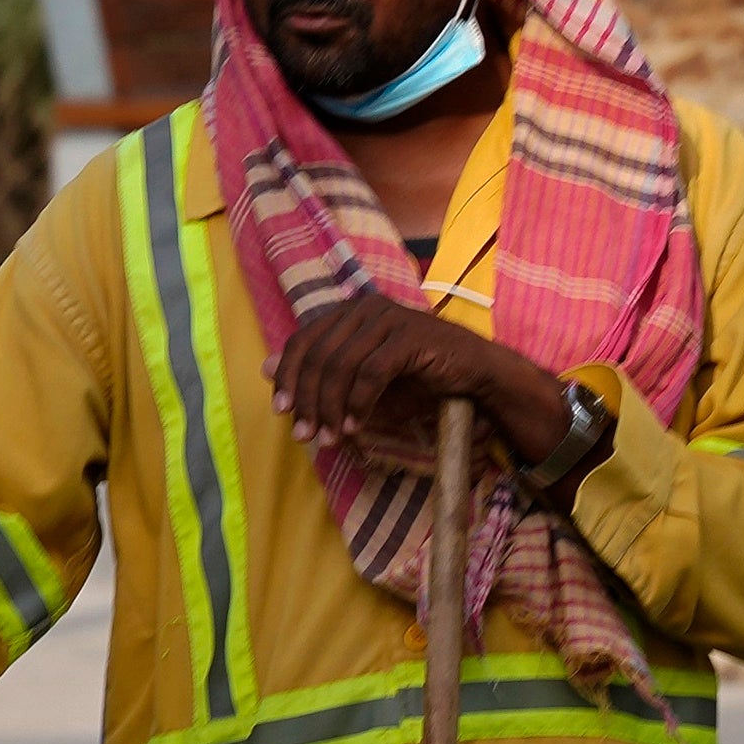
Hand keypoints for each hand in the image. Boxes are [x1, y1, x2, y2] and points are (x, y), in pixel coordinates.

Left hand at [272, 291, 576, 483]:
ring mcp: (389, 319)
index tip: (282, 411)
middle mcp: (366, 307)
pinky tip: (357, 426)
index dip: (288, 376)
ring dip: (331, 407)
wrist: (477, 373)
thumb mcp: (362, 375)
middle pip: (318, 355)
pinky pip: (371, 372)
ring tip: (330, 437)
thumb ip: (319, 370)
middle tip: (305, 435)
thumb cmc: (420, 374)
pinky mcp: (410, 337)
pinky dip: (359, 403)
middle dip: (308, 400)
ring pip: (341, 365)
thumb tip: (265, 368)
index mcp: (350, 310)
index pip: (303, 340)